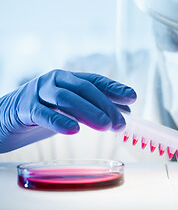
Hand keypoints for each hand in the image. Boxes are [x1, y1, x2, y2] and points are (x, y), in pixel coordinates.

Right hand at [0, 69, 136, 152]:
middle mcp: (55, 81)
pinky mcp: (23, 108)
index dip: (115, 88)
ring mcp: (38, 92)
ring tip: (106, 126)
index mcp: (68, 79)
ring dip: (89, 112)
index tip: (133, 97)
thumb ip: (94, 108)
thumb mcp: (71, 109)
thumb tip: (125, 112)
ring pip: (67, 98)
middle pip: (84, 88)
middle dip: (106, 105)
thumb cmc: (42, 113)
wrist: (3, 119)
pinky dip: (59, 121)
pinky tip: (74, 130)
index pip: (95, 80)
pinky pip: (43, 113)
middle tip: (120, 123)